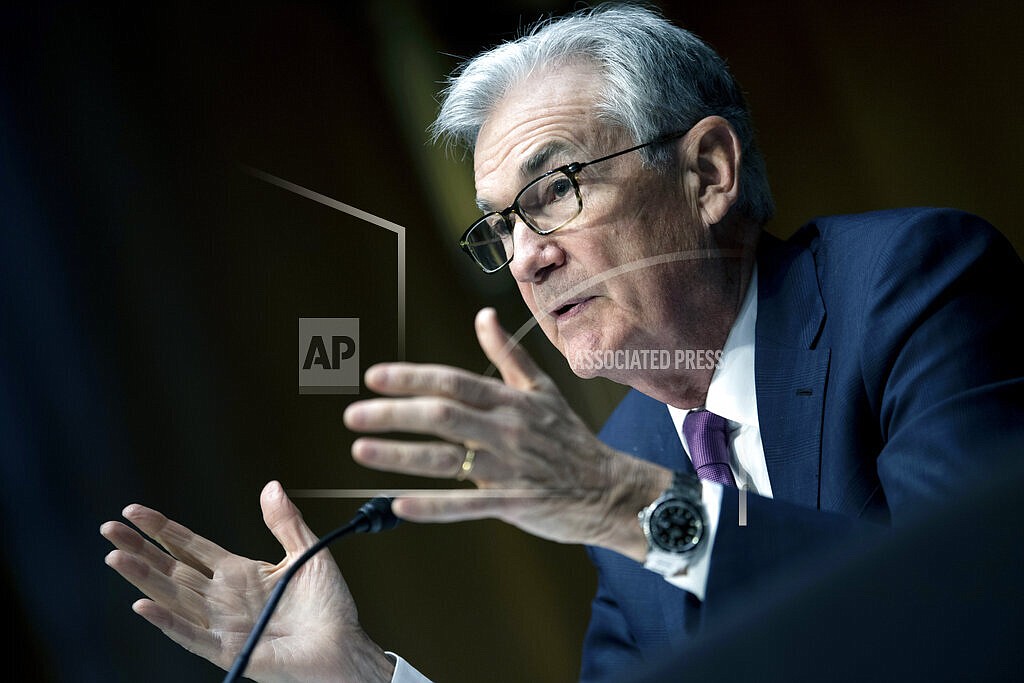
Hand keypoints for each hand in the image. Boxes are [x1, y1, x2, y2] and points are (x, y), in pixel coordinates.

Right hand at [100, 481, 394, 682]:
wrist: (345, 646)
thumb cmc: (330, 607)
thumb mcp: (309, 553)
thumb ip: (285, 522)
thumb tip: (270, 485)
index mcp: (240, 574)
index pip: (191, 547)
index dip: (163, 529)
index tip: (134, 512)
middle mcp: (223, 598)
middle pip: (172, 569)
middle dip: (141, 549)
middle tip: (109, 529)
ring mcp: (223, 624)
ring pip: (173, 598)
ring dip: (144, 579)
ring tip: (115, 557)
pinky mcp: (230, 649)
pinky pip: (191, 635)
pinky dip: (168, 621)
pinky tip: (143, 606)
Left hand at [344, 308, 670, 559]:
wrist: (609, 488)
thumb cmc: (570, 438)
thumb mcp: (543, 389)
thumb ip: (508, 355)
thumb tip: (483, 315)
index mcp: (511, 401)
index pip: (454, 382)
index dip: (412, 378)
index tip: (374, 376)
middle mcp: (507, 430)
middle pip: (443, 416)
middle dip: (394, 413)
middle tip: (354, 414)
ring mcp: (509, 469)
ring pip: (447, 460)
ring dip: (400, 455)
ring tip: (361, 450)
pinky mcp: (513, 504)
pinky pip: (467, 506)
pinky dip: (433, 506)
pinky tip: (399, 505)